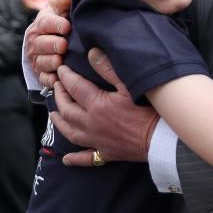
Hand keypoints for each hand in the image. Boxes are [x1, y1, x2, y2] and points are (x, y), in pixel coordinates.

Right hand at [24, 0, 71, 88]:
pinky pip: (44, 79)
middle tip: (63, 46)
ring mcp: (37, 59)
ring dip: (51, 62)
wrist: (48, 38)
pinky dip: (51, 80)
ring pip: (41, 62)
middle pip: (40, 44)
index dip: (55, 25)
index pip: (45, 23)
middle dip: (52, 45)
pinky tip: (59, 80)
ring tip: (60, 61)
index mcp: (41, 24)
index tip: (67, 26)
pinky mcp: (41, 74)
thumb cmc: (58, 19)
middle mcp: (36, 42)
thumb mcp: (59, 6)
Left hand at [53, 48, 158, 164]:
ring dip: (59, 123)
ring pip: (70, 132)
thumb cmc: (146, 111)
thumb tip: (92, 53)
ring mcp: (96, 140)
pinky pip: (85, 158)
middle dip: (59, 96)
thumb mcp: (128, 85)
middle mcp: (91, 124)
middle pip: (67, 110)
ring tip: (54, 115)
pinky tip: (66, 159)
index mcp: (96, 105)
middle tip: (57, 87)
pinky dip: (74, 159)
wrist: (159, 139)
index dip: (66, 77)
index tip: (61, 70)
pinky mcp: (104, 152)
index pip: (74, 87)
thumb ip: (108, 69)